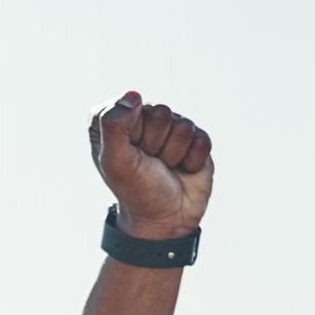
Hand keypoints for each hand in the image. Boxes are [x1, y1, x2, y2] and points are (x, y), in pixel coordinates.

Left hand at [88, 91, 213, 238]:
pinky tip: (183, 170)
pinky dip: (192, 160)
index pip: (126, 106)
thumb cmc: (135, 191)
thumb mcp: (115, 161)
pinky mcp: (195, 139)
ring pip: (182, 125)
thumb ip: (113, 125)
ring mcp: (171, 128)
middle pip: (159, 113)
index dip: (128, 134)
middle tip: (149, 164)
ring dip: (173, 154)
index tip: (126, 154)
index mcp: (116, 121)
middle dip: (154, 144)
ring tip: (165, 168)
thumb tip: (133, 95)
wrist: (165, 220)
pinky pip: (200, 138)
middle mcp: (143, 120)